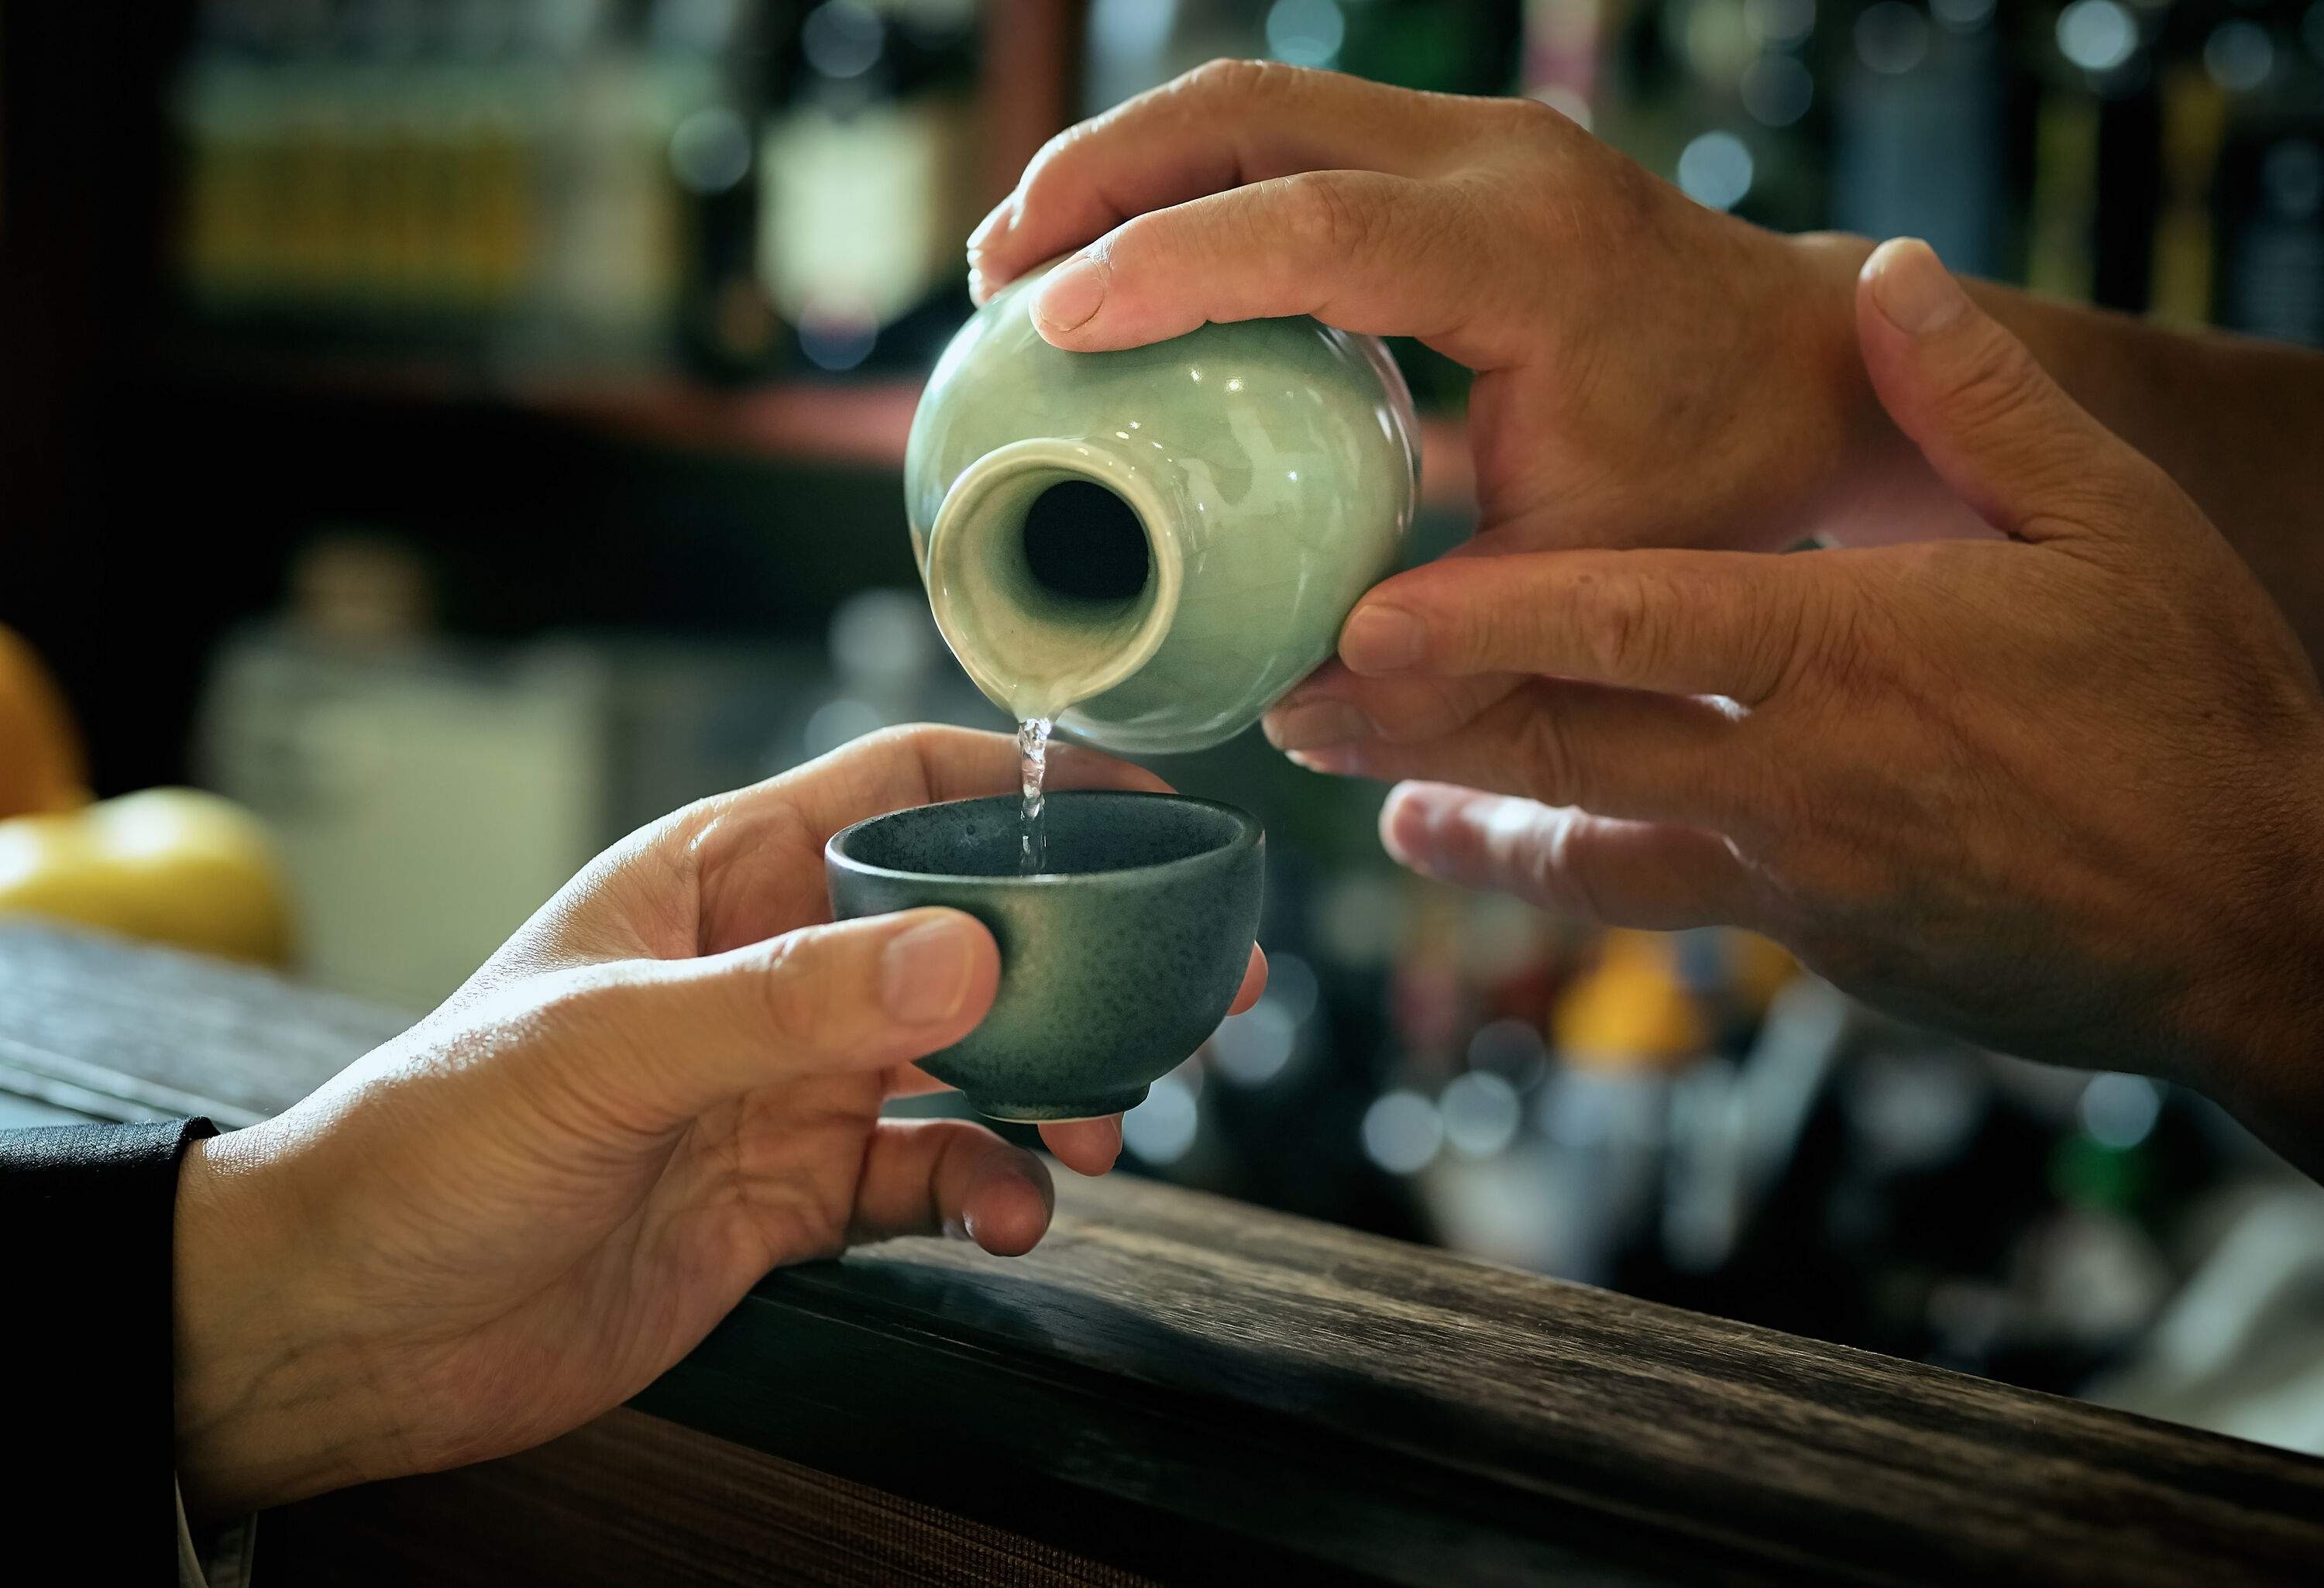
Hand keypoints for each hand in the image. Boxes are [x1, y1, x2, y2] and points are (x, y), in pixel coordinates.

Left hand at [171, 726, 1264, 1517]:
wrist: (351, 1326)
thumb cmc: (428, 1143)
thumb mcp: (610, 1045)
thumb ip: (790, 1001)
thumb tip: (968, 955)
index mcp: (719, 881)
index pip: (895, 792)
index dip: (1020, 784)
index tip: (1137, 805)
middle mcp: (769, 972)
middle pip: (965, 931)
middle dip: (1077, 960)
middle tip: (1187, 990)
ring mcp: (788, 1087)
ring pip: (970, 1061)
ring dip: (1053, 1089)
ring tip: (1104, 1130)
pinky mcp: (794, 1196)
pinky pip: (932, 1176)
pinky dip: (993, 1191)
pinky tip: (1014, 1215)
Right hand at [969, 61, 1884, 566]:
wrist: (1804, 360)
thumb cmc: (1712, 471)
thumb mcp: (1592, 579)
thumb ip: (1454, 654)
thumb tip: (1293, 716)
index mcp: (1532, 256)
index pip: (1319, 230)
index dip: (1171, 265)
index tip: (1051, 317)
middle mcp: (1497, 157)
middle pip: (1253, 110)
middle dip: (1103, 177)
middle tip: (997, 274)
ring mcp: (1472, 130)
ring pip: (1259, 98)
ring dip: (1129, 162)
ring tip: (1026, 256)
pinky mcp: (1450, 142)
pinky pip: (1289, 125)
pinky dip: (1188, 174)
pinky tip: (1130, 250)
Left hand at [1286, 241, 2323, 1170]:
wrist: (2257, 926)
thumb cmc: (2195, 718)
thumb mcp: (2115, 532)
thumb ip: (1983, 405)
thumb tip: (1895, 278)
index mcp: (1851, 652)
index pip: (1635, 625)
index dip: (1488, 623)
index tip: (1365, 621)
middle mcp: (1790, 776)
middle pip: (1562, 749)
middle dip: (1415, 733)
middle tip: (1297, 711)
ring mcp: (1790, 875)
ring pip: (1586, 848)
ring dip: (1466, 822)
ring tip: (1370, 804)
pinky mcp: (1810, 939)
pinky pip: (1661, 898)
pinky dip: (1572, 869)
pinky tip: (1502, 850)